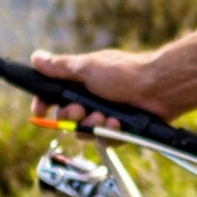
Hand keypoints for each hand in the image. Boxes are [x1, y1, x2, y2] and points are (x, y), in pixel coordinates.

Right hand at [29, 47, 171, 127]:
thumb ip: (60, 67)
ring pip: (85, 131)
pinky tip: (118, 123)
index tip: (39, 112)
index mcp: (81, 83)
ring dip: (92, 125)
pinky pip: (105, 139)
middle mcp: (92, 99)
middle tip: (79, 110)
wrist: (160, 88)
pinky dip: (109, 132)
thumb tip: (36, 57)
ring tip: (105, 116)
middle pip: (66, 118)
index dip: (44, 105)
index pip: (53, 97)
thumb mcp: (87, 67)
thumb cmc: (126, 73)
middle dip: (70, 117)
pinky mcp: (120, 129)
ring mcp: (106, 115)